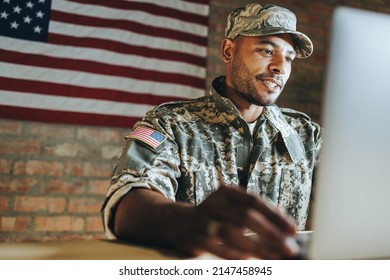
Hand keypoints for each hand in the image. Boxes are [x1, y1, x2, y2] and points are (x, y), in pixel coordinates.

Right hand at [175, 185, 299, 258]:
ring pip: (232, 233)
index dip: (276, 216)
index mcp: (226, 192)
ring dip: (257, 247)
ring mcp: (202, 221)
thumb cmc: (215, 216)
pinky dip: (236, 255)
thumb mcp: (233, 207)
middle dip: (271, 234)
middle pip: (246, 217)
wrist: (179, 223)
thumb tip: (284, 221)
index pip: (255, 201)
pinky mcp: (195, 238)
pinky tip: (250, 259)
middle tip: (289, 247)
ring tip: (275, 256)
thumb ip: (256, 211)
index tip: (293, 230)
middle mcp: (214, 203)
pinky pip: (218, 249)